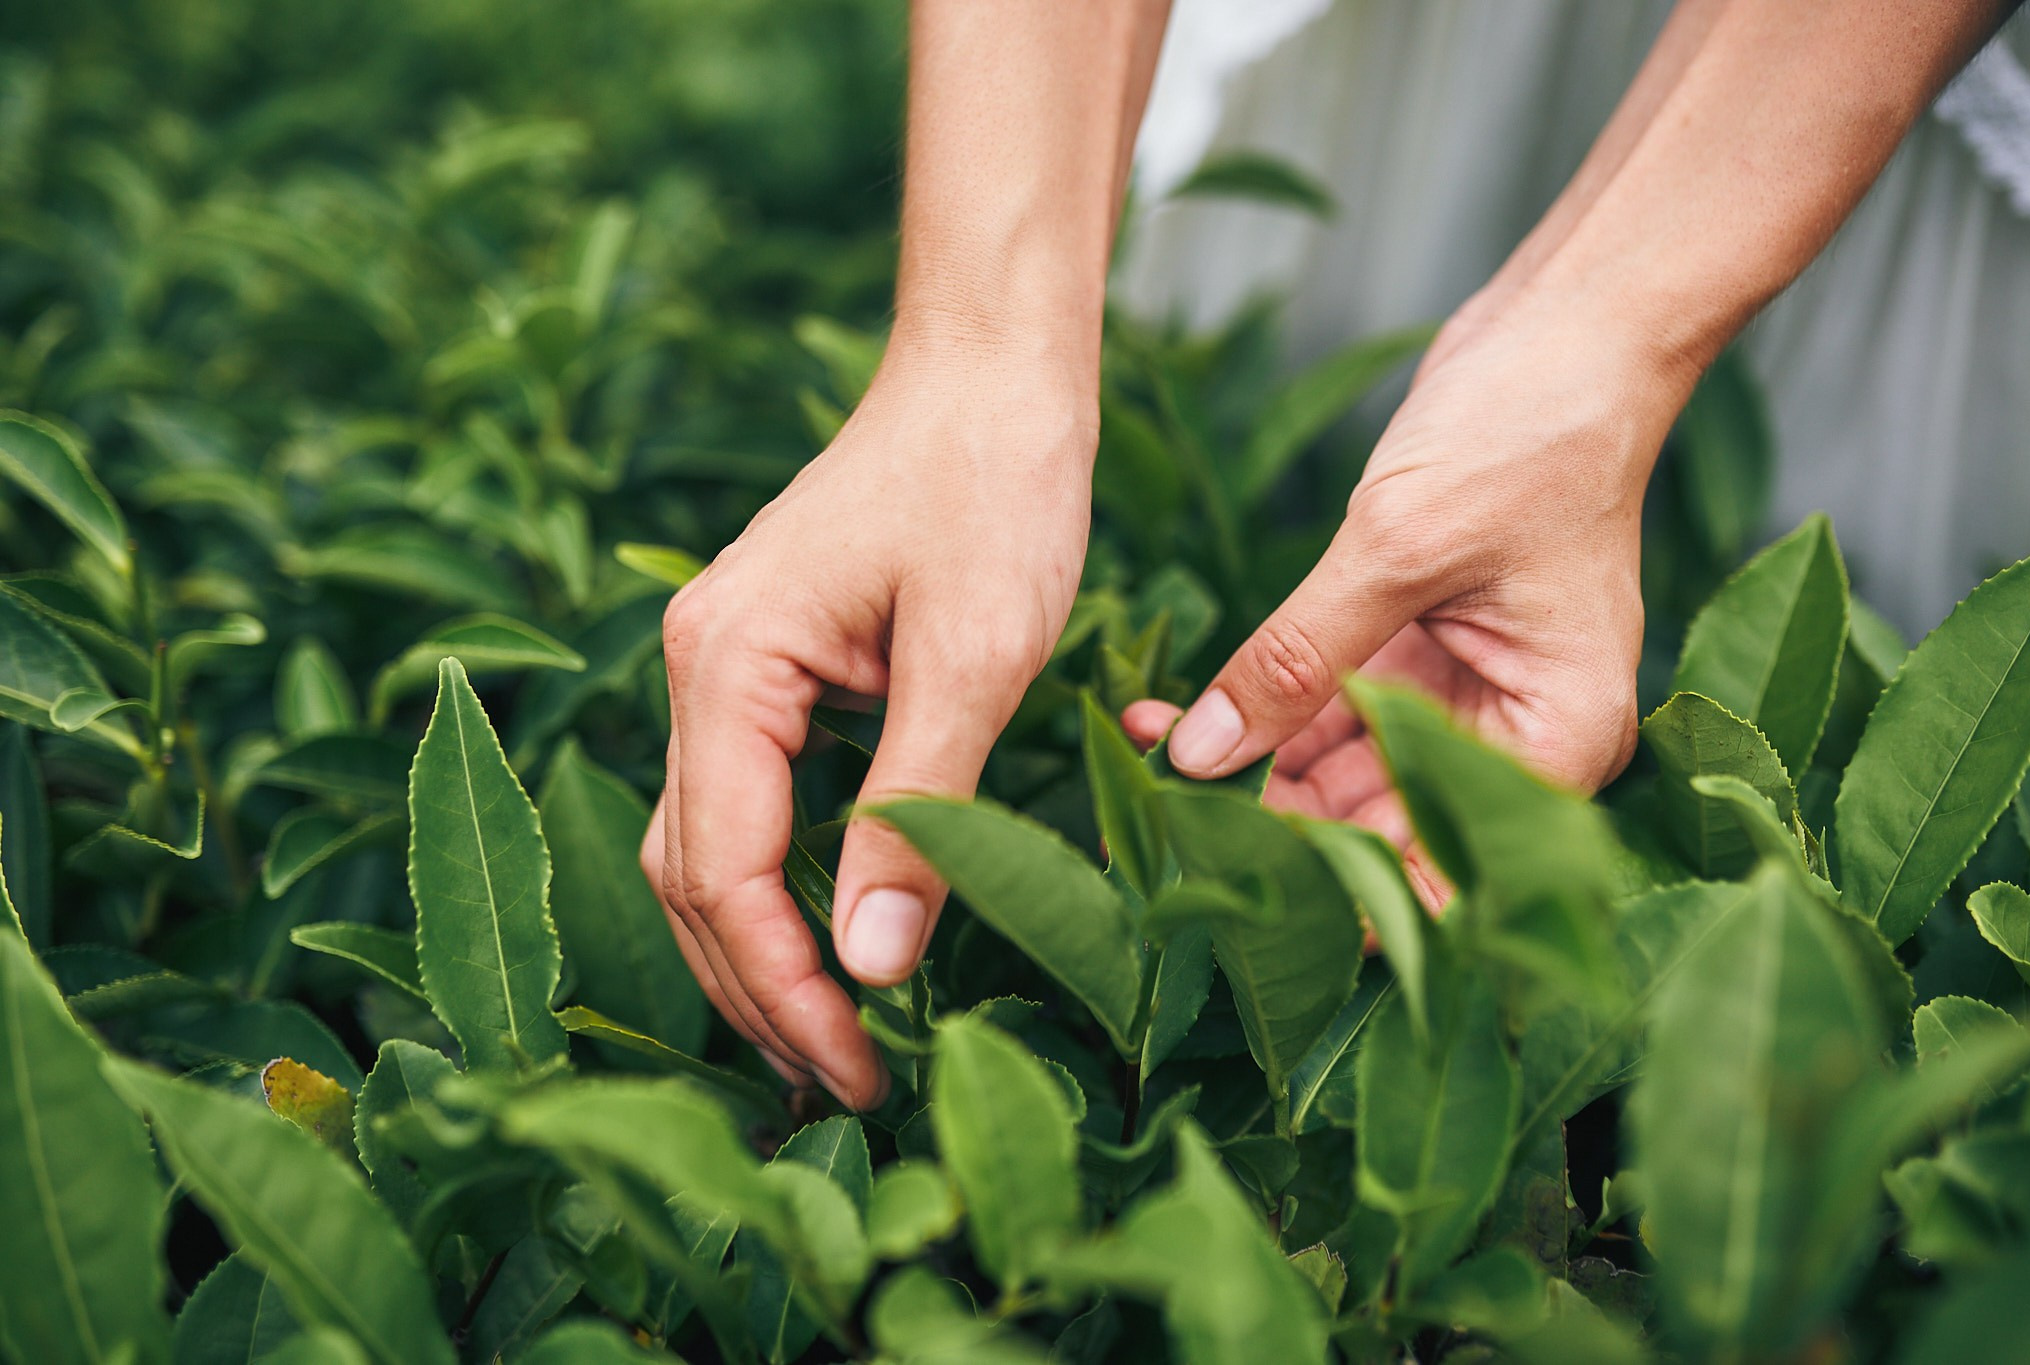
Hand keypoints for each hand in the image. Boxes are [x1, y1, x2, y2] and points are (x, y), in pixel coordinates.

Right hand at [640, 351, 1093, 1106]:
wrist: (991, 368)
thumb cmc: (993, 481)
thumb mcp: (976, 652)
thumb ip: (915, 808)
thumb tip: (871, 967)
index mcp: (727, 663)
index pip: (724, 871)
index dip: (785, 987)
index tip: (861, 1070)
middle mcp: (700, 669)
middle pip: (694, 874)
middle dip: (762, 991)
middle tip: (848, 1089)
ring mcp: (727, 666)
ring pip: (710, 847)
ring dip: (763, 951)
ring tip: (833, 1044)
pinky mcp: (772, 667)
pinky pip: (750, 803)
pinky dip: (782, 886)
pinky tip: (835, 936)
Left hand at [1128, 297, 1695, 903]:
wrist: (1567, 332)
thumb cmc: (1528, 432)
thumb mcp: (1399, 549)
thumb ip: (1296, 659)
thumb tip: (1200, 759)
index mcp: (1555, 739)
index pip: (1438, 863)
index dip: (1331, 889)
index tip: (1223, 886)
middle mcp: (1514, 738)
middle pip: (1378, 827)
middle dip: (1264, 829)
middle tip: (1150, 828)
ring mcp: (1462, 699)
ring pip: (1337, 776)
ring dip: (1242, 773)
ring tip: (1140, 766)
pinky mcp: (1414, 656)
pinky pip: (1325, 713)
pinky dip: (1256, 716)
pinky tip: (1170, 720)